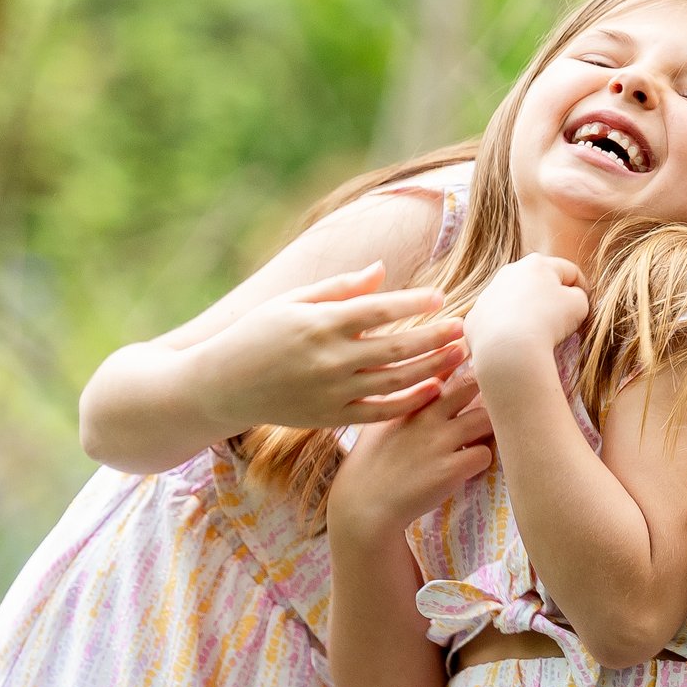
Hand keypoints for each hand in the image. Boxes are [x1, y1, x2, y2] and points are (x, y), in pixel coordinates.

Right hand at [195, 262, 466, 431]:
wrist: (222, 386)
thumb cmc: (257, 335)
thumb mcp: (292, 302)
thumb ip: (339, 287)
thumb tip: (383, 269)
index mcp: (320, 323)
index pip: (380, 311)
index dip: (415, 304)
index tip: (441, 298)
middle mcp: (330, 358)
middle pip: (398, 347)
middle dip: (436, 337)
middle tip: (464, 327)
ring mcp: (333, 391)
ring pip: (396, 381)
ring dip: (433, 368)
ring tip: (459, 355)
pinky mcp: (332, 417)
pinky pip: (381, 412)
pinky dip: (410, 401)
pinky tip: (434, 389)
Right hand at [329, 372, 494, 542]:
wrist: (363, 505)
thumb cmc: (371, 463)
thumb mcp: (380, 421)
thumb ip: (403, 400)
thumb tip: (429, 383)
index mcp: (408, 401)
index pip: (442, 369)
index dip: (463, 365)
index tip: (474, 368)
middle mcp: (425, 416)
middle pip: (472, 385)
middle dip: (485, 391)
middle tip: (489, 406)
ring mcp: (439, 441)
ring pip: (486, 418)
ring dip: (488, 428)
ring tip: (479, 439)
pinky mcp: (451, 469)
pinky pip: (485, 454)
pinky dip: (483, 459)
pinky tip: (470, 466)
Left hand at [464, 254, 588, 385]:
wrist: (507, 349)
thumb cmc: (548, 322)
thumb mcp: (579, 305)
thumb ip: (579, 295)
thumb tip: (570, 297)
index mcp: (536, 264)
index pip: (568, 271)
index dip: (582, 288)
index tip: (584, 307)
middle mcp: (508, 272)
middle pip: (538, 283)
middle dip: (550, 298)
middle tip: (561, 321)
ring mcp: (488, 294)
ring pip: (515, 301)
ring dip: (527, 313)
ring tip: (536, 334)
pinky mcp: (475, 317)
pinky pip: (496, 321)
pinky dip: (507, 330)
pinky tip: (514, 343)